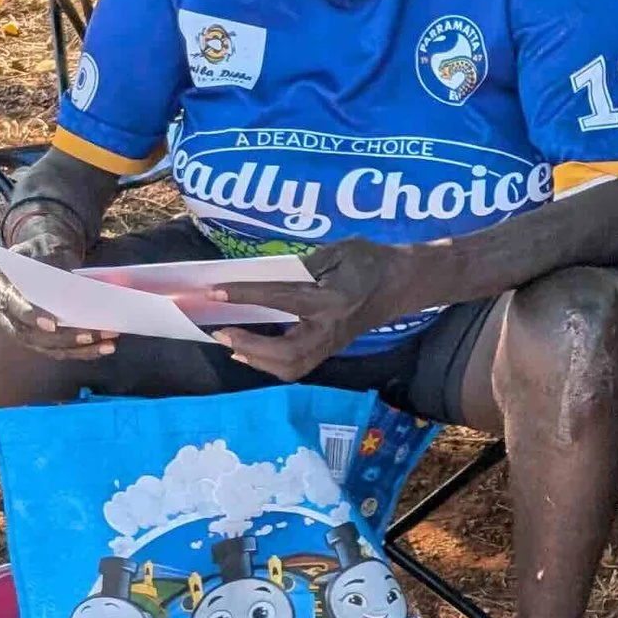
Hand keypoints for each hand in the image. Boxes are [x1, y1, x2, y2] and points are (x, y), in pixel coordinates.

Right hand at [0, 202, 115, 362]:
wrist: (41, 256)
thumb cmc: (40, 249)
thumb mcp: (42, 246)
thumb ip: (50, 264)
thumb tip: (75, 288)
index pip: (7, 302)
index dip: (29, 315)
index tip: (52, 323)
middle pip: (28, 333)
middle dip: (63, 337)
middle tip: (92, 334)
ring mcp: (15, 326)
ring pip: (44, 346)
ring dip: (78, 347)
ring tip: (107, 344)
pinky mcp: (33, 338)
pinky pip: (56, 350)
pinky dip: (81, 351)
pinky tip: (103, 348)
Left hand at [225, 240, 405, 382]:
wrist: (402, 283)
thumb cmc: (371, 260)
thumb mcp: (339, 250)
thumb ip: (304, 263)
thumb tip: (265, 275)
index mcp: (331, 300)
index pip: (281, 298)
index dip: (246, 295)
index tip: (215, 292)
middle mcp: (329, 329)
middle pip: (286, 353)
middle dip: (250, 345)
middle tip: (220, 330)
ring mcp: (330, 344)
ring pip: (290, 367)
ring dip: (257, 359)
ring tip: (231, 342)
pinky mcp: (328, 348)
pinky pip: (295, 366)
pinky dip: (268, 362)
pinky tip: (250, 351)